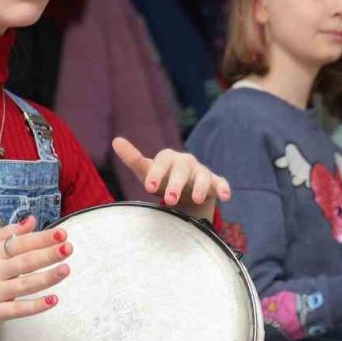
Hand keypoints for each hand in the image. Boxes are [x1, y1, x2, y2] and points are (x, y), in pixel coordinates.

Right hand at [0, 216, 71, 340]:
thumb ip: (8, 233)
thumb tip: (32, 220)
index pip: (21, 244)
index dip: (42, 239)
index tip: (62, 234)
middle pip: (24, 262)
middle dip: (48, 254)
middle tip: (68, 248)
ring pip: (24, 285)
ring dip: (47, 278)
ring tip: (66, 269)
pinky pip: (17, 310)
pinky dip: (35, 306)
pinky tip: (53, 300)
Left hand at [112, 137, 231, 222]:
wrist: (184, 190)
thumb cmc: (162, 179)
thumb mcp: (146, 171)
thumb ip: (133, 158)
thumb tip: (116, 140)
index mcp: (168, 158)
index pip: (162, 162)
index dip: (157, 174)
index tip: (149, 187)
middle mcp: (185, 162)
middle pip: (182, 170)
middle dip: (176, 184)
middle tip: (169, 199)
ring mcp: (201, 172)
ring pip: (203, 176)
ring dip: (200, 187)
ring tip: (196, 200)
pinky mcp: (214, 183)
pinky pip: (220, 183)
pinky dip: (223, 188)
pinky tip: (226, 197)